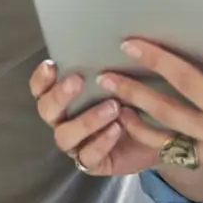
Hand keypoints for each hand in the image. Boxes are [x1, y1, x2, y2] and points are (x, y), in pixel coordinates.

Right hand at [29, 59, 162, 177]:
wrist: (162, 134)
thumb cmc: (137, 99)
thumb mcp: (126, 79)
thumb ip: (111, 66)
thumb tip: (116, 41)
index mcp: (65, 97)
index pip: (41, 88)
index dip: (41, 78)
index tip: (52, 65)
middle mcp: (64, 120)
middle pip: (47, 110)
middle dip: (60, 95)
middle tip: (77, 81)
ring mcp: (76, 143)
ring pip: (65, 135)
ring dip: (86, 120)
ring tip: (112, 107)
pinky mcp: (92, 162)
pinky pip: (89, 156)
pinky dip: (102, 141)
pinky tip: (118, 128)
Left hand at [104, 15, 202, 193]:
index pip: (187, 83)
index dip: (158, 61)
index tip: (132, 45)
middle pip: (167, 115)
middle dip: (133, 94)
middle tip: (105, 78)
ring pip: (173, 144)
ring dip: (143, 127)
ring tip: (118, 114)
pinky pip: (192, 159)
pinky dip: (170, 146)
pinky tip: (162, 137)